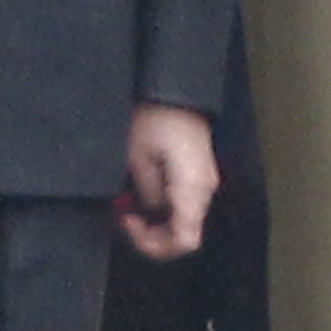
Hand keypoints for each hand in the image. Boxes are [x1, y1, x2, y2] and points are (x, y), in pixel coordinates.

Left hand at [117, 102, 220, 260]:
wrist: (174, 85)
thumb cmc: (154, 117)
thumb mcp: (137, 158)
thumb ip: (147, 193)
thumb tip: (149, 209)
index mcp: (193, 189)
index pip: (185, 241)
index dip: (155, 245)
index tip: (129, 223)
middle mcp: (205, 189)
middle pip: (185, 232)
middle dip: (152, 232)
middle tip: (124, 215)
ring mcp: (204, 180)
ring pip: (184, 218)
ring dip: (156, 218)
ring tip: (128, 200)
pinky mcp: (198, 170)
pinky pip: (184, 201)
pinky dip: (163, 204)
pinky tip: (141, 188)